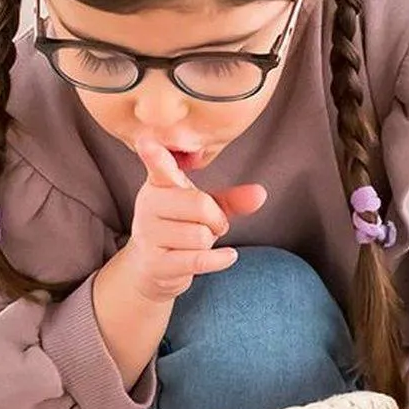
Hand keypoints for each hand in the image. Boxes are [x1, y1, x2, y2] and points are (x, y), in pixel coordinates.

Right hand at [124, 134, 266, 301]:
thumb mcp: (204, 209)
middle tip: (212, 225)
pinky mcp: (155, 263)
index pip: (158, 167)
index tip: (146, 142)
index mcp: (158, 184)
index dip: (154, 155)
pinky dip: (219, 259)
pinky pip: (197, 259)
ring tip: (199, 242)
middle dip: (216, 219)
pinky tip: (228, 256)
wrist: (151, 267)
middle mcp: (147, 205)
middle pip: (200, 205)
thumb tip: (261, 193)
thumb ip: (232, 199)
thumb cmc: (179, 228)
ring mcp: (147, 235)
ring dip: (210, 242)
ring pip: (200, 235)